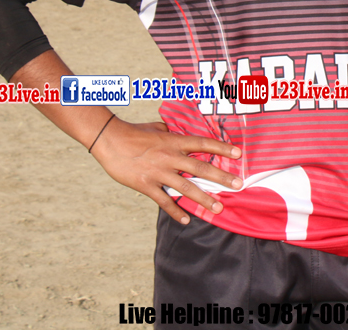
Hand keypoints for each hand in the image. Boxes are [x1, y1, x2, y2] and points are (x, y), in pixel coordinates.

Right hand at [90, 118, 242, 224]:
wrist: (109, 140)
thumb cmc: (133, 132)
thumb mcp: (156, 129)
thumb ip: (170, 134)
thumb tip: (177, 134)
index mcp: (174, 141)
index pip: (203, 144)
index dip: (222, 148)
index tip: (239, 154)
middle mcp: (170, 156)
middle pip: (201, 167)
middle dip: (221, 177)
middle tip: (238, 186)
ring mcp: (159, 172)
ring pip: (186, 187)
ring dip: (204, 199)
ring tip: (218, 208)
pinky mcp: (146, 185)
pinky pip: (164, 201)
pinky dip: (175, 211)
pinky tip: (185, 219)